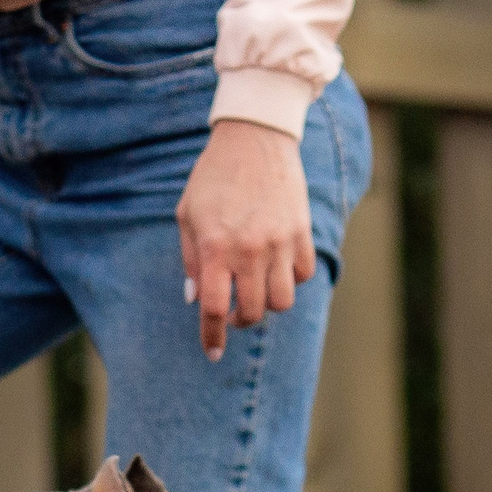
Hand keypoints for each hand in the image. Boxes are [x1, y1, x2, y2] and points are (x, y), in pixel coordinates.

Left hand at [177, 118, 312, 359]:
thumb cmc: (212, 178)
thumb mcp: (187, 215)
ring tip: (256, 290)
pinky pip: (304, 274)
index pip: (214, 308)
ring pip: (283, 301)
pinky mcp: (301, 231)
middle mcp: (250, 249)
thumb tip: (197, 299)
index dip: (212, 336)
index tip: (212, 353)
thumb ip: (191, 259)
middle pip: (253, 312)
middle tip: (233, 312)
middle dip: (240, 321)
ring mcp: (279, 241)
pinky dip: (291, 280)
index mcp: (216, 247)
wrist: (254, 138)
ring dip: (268, 304)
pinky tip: (277, 268)